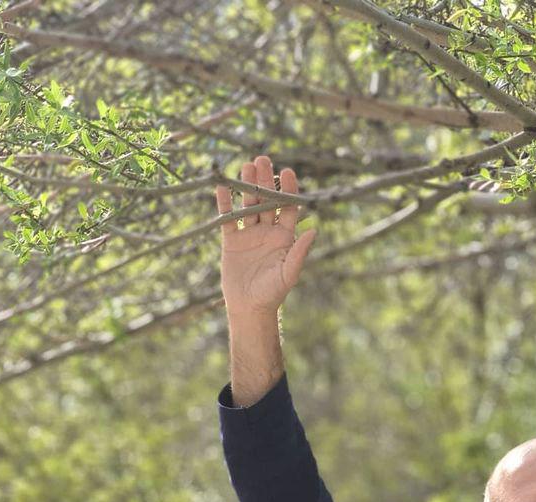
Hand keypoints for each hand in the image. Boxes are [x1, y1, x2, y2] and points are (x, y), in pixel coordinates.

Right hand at [214, 155, 316, 315]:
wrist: (249, 308)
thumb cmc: (272, 294)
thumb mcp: (288, 273)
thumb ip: (299, 252)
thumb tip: (313, 230)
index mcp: (284, 237)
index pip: (288, 207)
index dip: (288, 190)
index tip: (287, 172)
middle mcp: (267, 232)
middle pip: (266, 200)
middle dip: (265, 181)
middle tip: (263, 159)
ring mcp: (249, 234)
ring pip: (248, 204)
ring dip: (247, 186)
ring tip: (246, 166)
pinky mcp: (231, 241)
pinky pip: (227, 218)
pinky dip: (224, 203)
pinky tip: (221, 186)